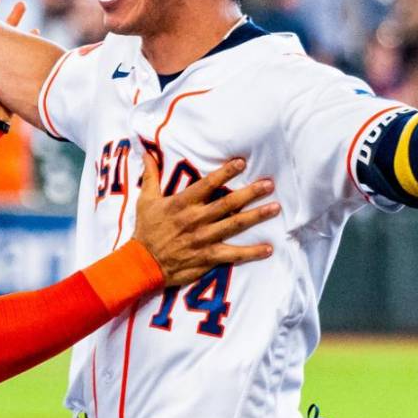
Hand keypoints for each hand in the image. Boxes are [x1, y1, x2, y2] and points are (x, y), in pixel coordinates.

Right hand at [133, 152, 278, 288]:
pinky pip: (233, 254)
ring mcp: (204, 239)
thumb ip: (151, 176)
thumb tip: (146, 152)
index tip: (241, 162)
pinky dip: (251, 252)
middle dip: (250, 192)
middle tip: (269, 184)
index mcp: (183, 204)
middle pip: (228, 203)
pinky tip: (268, 248)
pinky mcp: (207, 257)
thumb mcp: (145, 201)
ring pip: (235, 225)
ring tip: (275, 208)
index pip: (208, 184)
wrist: (142, 264)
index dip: (225, 172)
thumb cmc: (145, 231)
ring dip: (256, 216)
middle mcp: (196, 219)